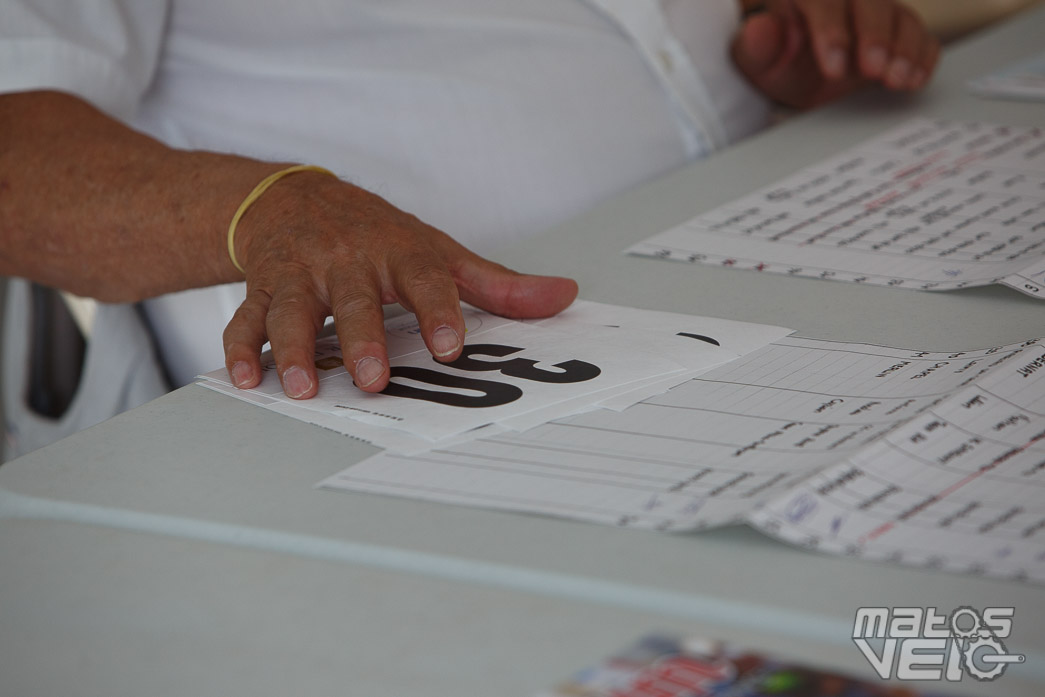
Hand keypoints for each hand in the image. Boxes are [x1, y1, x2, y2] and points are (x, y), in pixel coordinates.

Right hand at [221, 172, 578, 398]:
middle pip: (354, 300)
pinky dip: (242, 347)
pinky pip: (246, 317)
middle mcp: (348, 262)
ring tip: (301, 387)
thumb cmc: (376, 235)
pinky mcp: (263, 288)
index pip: (424, 278)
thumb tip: (562, 296)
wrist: (293, 199)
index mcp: (398, 252)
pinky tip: (246, 378)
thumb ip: (496, 284)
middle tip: (372, 378)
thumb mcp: (437, 251)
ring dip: (293, 348)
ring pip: (293, 310)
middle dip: (361, 338)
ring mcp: (301, 275)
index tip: (452, 346)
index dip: (439, 310)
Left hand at [732, 0, 940, 108]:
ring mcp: (873, 10)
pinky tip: (916, 76)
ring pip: (899, 15)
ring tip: (898, 79)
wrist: (793, 71)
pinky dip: (922, 53)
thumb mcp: (756, 60)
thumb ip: (756, 46)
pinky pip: (918, 32)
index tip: (834, 67)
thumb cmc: (774, 60)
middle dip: (875, 35)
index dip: (831, 29)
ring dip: (904, 47)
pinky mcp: (896, 28)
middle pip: (869, 2)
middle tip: (873, 70)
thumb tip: (759, 29)